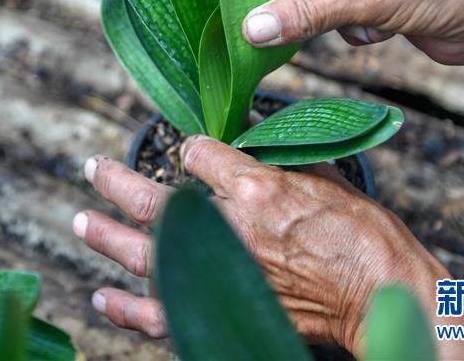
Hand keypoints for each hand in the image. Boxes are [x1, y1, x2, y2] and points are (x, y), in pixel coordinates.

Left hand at [73, 136, 447, 351]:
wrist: (382, 295)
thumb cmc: (362, 236)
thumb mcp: (323, 178)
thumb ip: (273, 165)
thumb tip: (242, 151)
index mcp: (254, 188)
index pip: (197, 155)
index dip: (189, 148)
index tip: (188, 150)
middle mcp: (227, 230)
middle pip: (151, 201)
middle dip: (116, 181)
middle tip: (94, 168)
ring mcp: (219, 273)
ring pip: (143, 255)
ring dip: (106, 237)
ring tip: (82, 222)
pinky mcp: (223, 309)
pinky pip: (161, 314)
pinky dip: (127, 309)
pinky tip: (103, 297)